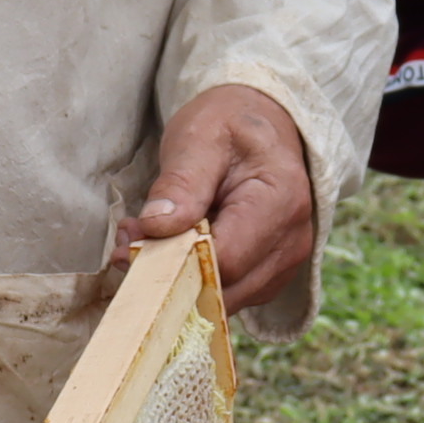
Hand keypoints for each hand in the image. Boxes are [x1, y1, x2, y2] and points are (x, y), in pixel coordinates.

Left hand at [126, 83, 317, 305]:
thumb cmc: (228, 125)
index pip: (227, 259)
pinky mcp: (272, 275)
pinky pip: (229, 294)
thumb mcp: (198, 139)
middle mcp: (293, 240)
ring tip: (149, 237)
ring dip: (179, 279)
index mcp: (281, 201)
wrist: (259, 123)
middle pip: (226, 288)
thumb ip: (181, 183)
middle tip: (129, 238)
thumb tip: (157, 227)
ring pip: (225, 299)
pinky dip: (196, 279)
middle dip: (170, 272)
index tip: (131, 236)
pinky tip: (176, 247)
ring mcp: (286, 262)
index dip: (173, 258)